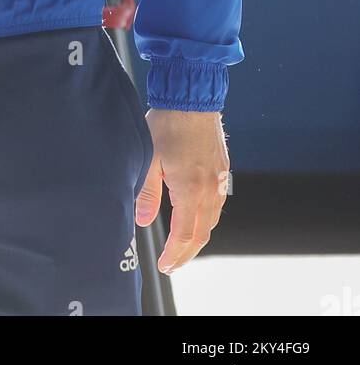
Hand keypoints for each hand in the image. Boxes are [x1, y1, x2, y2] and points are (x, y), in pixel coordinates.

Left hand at [134, 108, 230, 274]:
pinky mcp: (222, 170)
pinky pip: (217, 204)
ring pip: (212, 221)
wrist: (192, 98)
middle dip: (186, 254)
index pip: (184, 235)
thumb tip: (141, 221)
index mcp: (190, 190)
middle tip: (173, 265)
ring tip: (182, 247)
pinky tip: (196, 218)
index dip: (174, 255)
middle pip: (202, 234)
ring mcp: (219, 180)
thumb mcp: (149, 159)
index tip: (165, 265)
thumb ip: (146, 193)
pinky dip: (207, 219)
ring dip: (198, 238)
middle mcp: (209, 190)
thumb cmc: (168, 124)